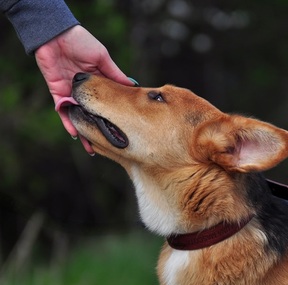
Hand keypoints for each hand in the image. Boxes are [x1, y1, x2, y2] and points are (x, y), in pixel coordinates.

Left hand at [35, 25, 132, 143]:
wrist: (55, 34)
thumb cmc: (81, 42)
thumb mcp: (103, 58)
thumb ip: (115, 74)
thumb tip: (132, 86)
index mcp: (98, 81)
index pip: (107, 102)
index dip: (113, 114)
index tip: (121, 128)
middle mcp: (85, 91)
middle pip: (93, 113)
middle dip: (98, 129)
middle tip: (107, 147)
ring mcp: (71, 92)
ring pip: (78, 116)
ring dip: (83, 131)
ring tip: (90, 148)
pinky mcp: (57, 91)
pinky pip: (63, 110)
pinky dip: (68, 121)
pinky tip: (75, 134)